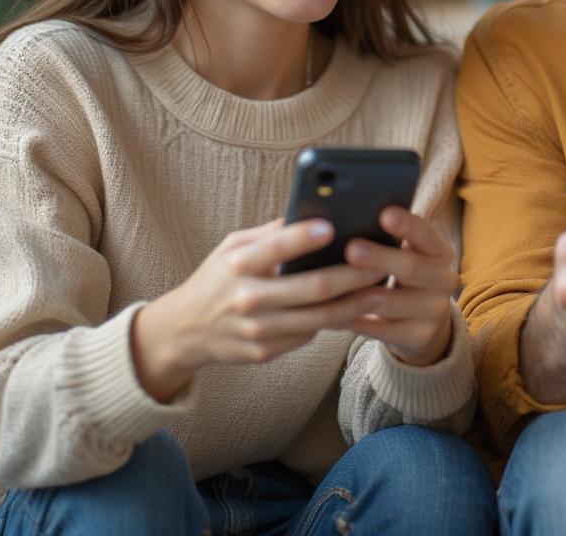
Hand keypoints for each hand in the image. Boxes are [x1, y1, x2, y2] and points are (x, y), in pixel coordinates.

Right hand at [132, 218, 385, 401]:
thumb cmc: (217, 278)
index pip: (276, 248)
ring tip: (379, 289)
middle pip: (312, 288)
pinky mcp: (264, 352)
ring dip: (355, 304)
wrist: (185, 330)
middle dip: (352, 276)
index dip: (305, 237)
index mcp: (238, 264)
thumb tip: (312, 211)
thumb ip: (271, 233)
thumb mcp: (233, 246)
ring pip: (319, 318)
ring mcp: (256, 330)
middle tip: (380, 263)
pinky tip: (354, 309)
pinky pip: (308, 336)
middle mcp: (247, 299)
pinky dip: (333, 323)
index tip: (333, 226)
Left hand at [341, 207, 458, 366]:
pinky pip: (379, 329)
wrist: (426, 320)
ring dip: (357, 294)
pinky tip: (329, 314)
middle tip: (351, 249)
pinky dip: (352, 320)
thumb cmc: (405, 274)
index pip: (426, 235)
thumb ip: (390, 239)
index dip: (407, 225)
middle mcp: (444, 280)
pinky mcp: (419, 336)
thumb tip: (350, 220)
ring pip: (390, 302)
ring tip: (330, 285)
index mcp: (440, 251)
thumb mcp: (408, 253)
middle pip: (411, 268)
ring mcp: (434, 311)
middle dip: (380, 258)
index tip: (385, 213)